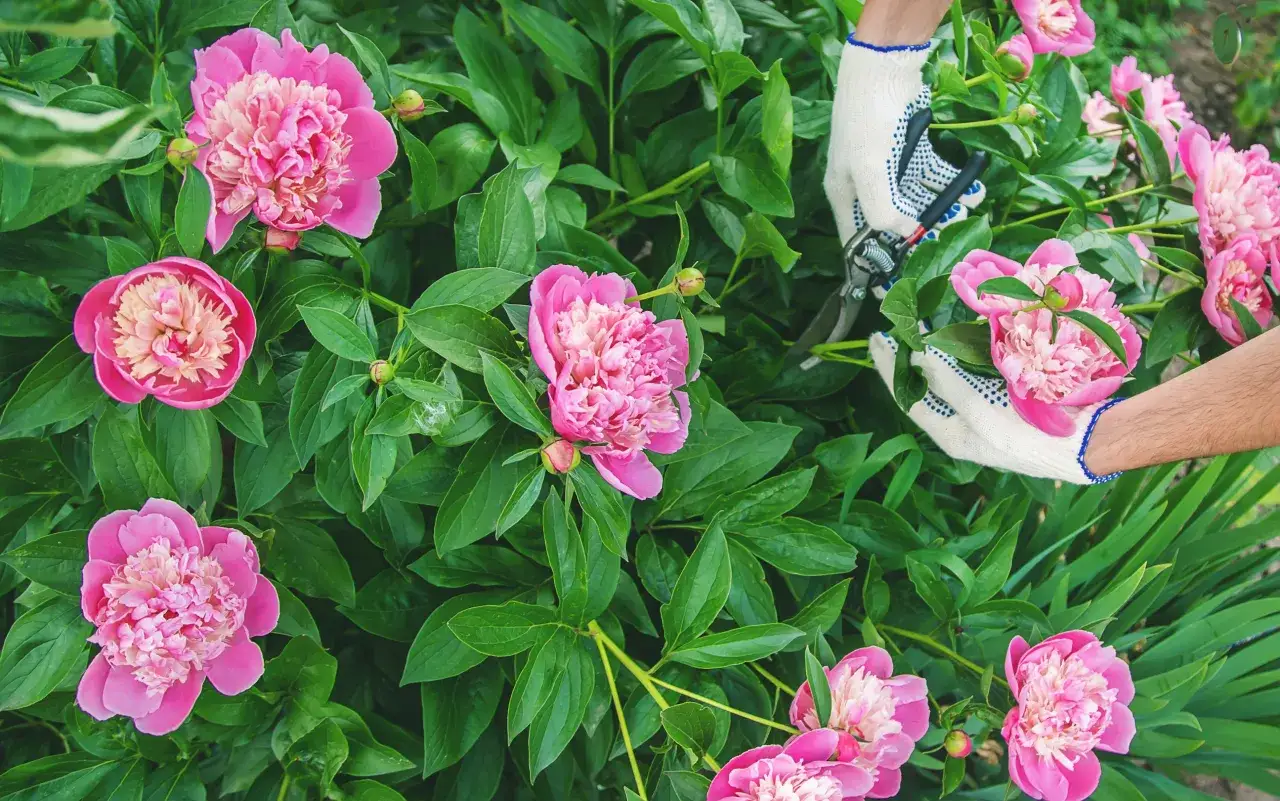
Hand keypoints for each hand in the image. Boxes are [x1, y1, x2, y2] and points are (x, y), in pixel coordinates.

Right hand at [824, 38, 985, 265]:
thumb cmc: (867, 120)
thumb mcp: (869, 170)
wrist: (884, 66)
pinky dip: (952, 184)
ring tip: (965, 216)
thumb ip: (882, 210)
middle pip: (891, 224)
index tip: (893, 290)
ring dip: (941, 211)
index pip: (858, 242)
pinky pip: (932, 176)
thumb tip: (903, 236)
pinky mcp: (910, 150)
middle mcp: (864, 185)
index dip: (874, 266)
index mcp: (845, 195)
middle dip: (919, 237)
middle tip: (945, 249)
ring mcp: (888, 167)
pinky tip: (972, 191)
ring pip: (916, 201)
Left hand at [869, 333, 1120, 483]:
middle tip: (889, 331)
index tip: (878, 340)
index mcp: (950, 434)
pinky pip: (974, 370)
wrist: (1085, 443)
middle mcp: (961, 423)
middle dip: (905, 360)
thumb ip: (948, 384)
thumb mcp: (982, 412)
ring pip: (947, 376)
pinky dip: (962, 351)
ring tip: (915, 327)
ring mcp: (981, 409)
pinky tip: (955, 333)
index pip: (907, 397)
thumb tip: (918, 357)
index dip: (890, 368)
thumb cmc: (1029, 437)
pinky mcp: (1003, 396)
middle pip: (923, 387)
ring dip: (932, 353)